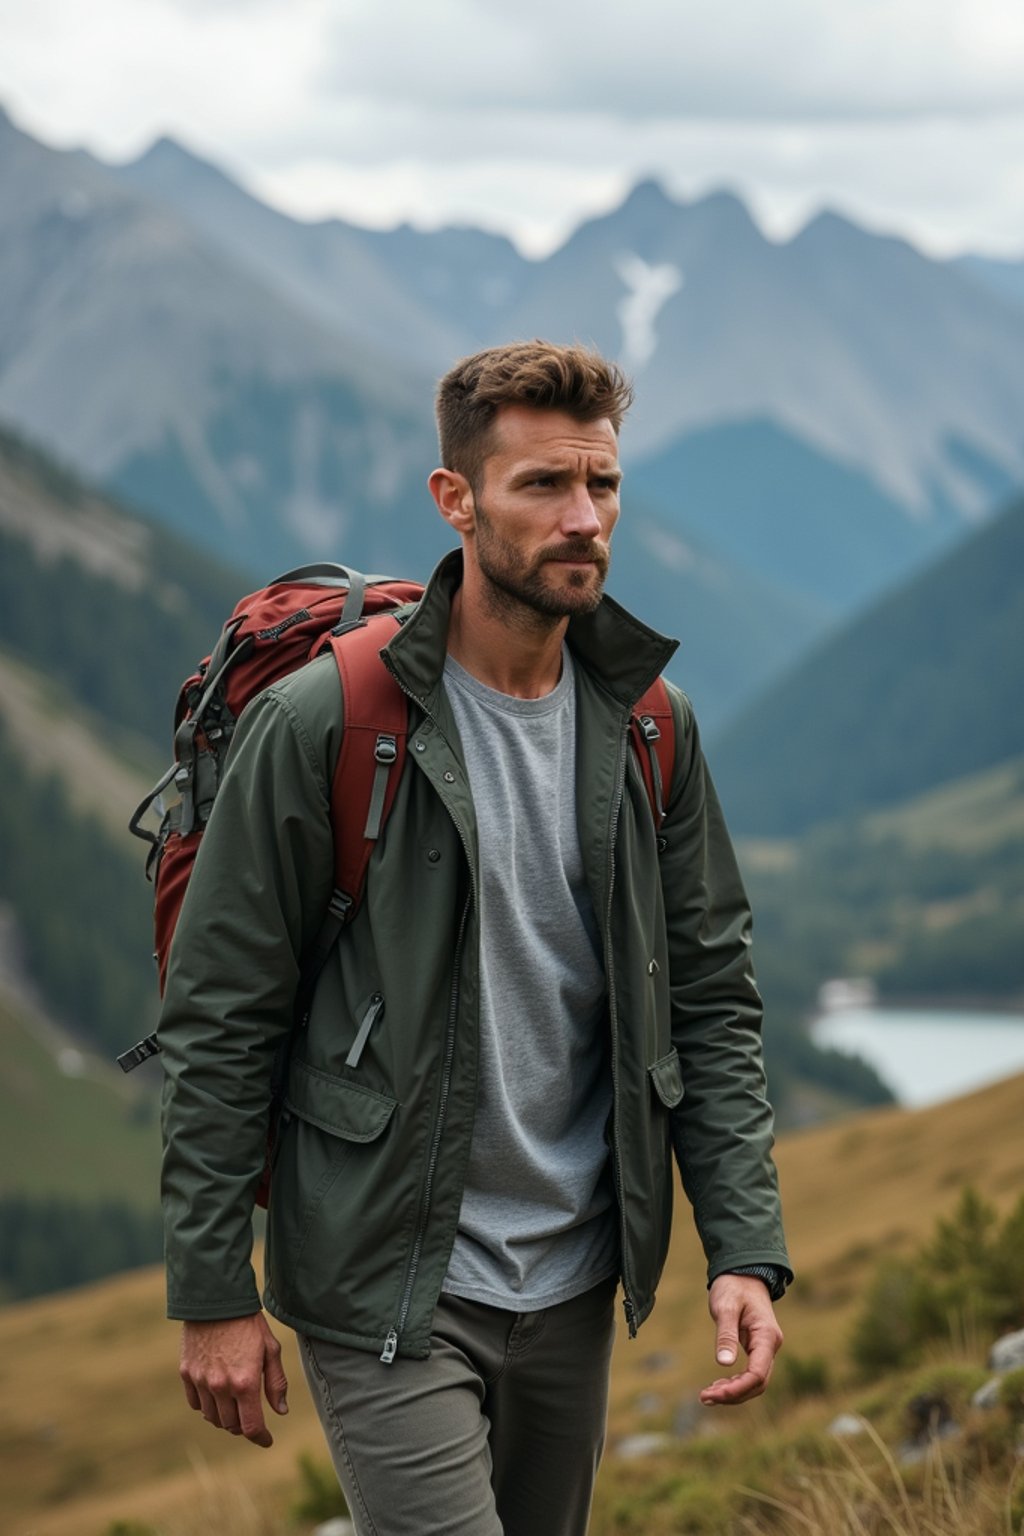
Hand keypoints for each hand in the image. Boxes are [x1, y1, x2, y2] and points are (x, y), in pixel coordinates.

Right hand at [179, 1313, 288, 1447]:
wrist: (216, 1300)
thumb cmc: (248, 1323)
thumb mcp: (270, 1349)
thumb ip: (276, 1383)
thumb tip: (280, 1411)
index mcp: (245, 1383)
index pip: (251, 1427)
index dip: (261, 1438)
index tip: (267, 1440)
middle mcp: (221, 1388)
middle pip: (231, 1426)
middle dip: (244, 1425)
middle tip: (251, 1415)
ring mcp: (201, 1382)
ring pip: (212, 1418)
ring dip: (225, 1417)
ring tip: (234, 1405)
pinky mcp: (187, 1374)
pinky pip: (196, 1403)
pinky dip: (207, 1406)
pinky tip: (216, 1395)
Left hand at [699, 1274, 782, 1405]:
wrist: (743, 1273)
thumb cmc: (734, 1287)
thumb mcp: (726, 1306)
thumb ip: (726, 1334)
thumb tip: (723, 1364)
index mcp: (766, 1336)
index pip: (757, 1374)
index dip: (738, 1388)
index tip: (715, 1393)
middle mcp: (770, 1346)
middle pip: (757, 1383)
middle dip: (733, 1394)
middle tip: (704, 1397)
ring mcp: (766, 1349)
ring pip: (755, 1382)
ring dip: (733, 1392)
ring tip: (707, 1396)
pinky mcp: (758, 1349)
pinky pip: (750, 1374)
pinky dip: (735, 1383)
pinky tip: (718, 1386)